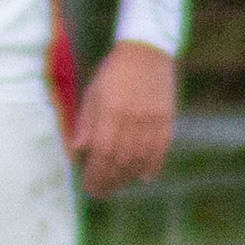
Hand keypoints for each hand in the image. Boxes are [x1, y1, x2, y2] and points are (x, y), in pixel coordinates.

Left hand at [72, 40, 176, 194]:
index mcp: (109, 113)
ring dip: (127, 177)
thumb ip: (86, 123)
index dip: (95, 175)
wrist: (146, 52)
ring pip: (140, 158)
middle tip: (101, 193)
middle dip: (109, 181)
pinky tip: (144, 177)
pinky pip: (161, 148)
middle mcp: (131, 120)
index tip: (89, 187)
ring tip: (118, 186)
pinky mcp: (166, 118)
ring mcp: (151, 120)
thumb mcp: (92, 94)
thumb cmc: (112, 73)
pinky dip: (153, 165)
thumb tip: (77, 152)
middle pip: (119, 161)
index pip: (100, 154)